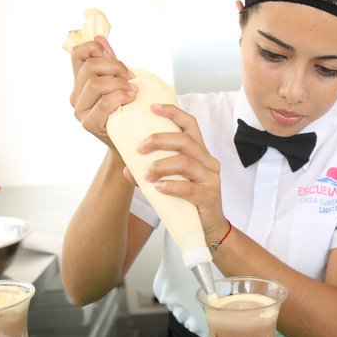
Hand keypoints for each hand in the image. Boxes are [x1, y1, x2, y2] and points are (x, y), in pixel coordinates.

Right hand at [69, 36, 135, 147]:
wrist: (128, 141)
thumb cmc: (125, 111)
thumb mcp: (118, 83)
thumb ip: (110, 64)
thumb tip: (101, 38)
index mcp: (80, 81)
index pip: (78, 53)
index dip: (96, 49)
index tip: (114, 58)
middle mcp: (76, 95)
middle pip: (90, 67)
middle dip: (115, 67)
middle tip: (130, 77)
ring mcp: (81, 110)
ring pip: (95, 83)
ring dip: (119, 83)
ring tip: (132, 90)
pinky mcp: (89, 123)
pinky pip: (104, 103)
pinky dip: (120, 96)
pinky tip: (131, 98)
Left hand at [137, 104, 228, 241]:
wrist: (208, 229)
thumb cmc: (189, 201)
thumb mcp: (171, 182)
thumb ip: (152, 173)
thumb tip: (125, 168)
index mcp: (200, 153)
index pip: (190, 125)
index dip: (173, 113)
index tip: (153, 107)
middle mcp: (208, 162)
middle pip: (185, 141)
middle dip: (159, 140)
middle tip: (139, 148)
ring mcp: (211, 179)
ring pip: (185, 162)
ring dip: (161, 166)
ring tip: (146, 175)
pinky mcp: (209, 196)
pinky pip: (188, 188)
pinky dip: (170, 186)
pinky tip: (158, 188)